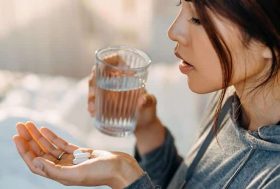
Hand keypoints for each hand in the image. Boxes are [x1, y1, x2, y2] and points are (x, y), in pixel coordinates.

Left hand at [13, 122, 143, 187]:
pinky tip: (45, 129)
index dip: (24, 151)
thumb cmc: (103, 172)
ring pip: (50, 147)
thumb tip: (34, 162)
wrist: (121, 168)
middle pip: (41, 152)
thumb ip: (55, 170)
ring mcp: (71, 160)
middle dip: (29, 139)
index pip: (36, 163)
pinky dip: (53, 136)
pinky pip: (62, 144)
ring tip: (29, 124)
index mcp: (60, 175)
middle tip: (20, 125)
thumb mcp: (77, 174)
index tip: (16, 137)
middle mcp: (63, 168)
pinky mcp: (80, 153)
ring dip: (39, 136)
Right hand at [88, 56, 165, 154]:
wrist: (144, 126)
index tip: (102, 64)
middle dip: (94, 81)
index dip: (109, 59)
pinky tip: (92, 112)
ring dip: (91, 95)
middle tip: (94, 94)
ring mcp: (109, 92)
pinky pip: (95, 101)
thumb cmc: (149, 110)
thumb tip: (143, 100)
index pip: (117, 60)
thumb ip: (149, 101)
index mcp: (128, 76)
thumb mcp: (151, 104)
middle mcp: (116, 81)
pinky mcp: (105, 103)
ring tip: (93, 108)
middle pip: (100, 73)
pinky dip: (92, 105)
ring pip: (95, 87)